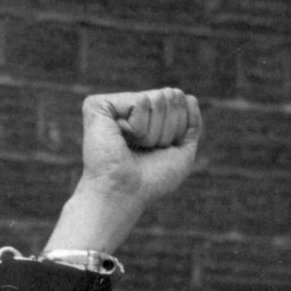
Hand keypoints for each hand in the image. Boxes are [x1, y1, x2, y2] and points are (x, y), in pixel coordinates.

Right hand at [45, 89, 203, 258]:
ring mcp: (113, 105)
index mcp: (146, 118)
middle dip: (167, 129)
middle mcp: (128, 108)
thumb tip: (189, 97)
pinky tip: (121, 138)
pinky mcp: (99, 105)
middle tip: (145, 150)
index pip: (179, 102)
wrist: (124, 194)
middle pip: (170, 97)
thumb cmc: (149, 181)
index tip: (158, 150)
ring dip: (153, 131)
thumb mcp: (182, 154)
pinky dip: (139, 126)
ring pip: (157, 99)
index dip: (178, 129)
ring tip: (132, 147)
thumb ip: (192, 126)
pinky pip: (141, 101)